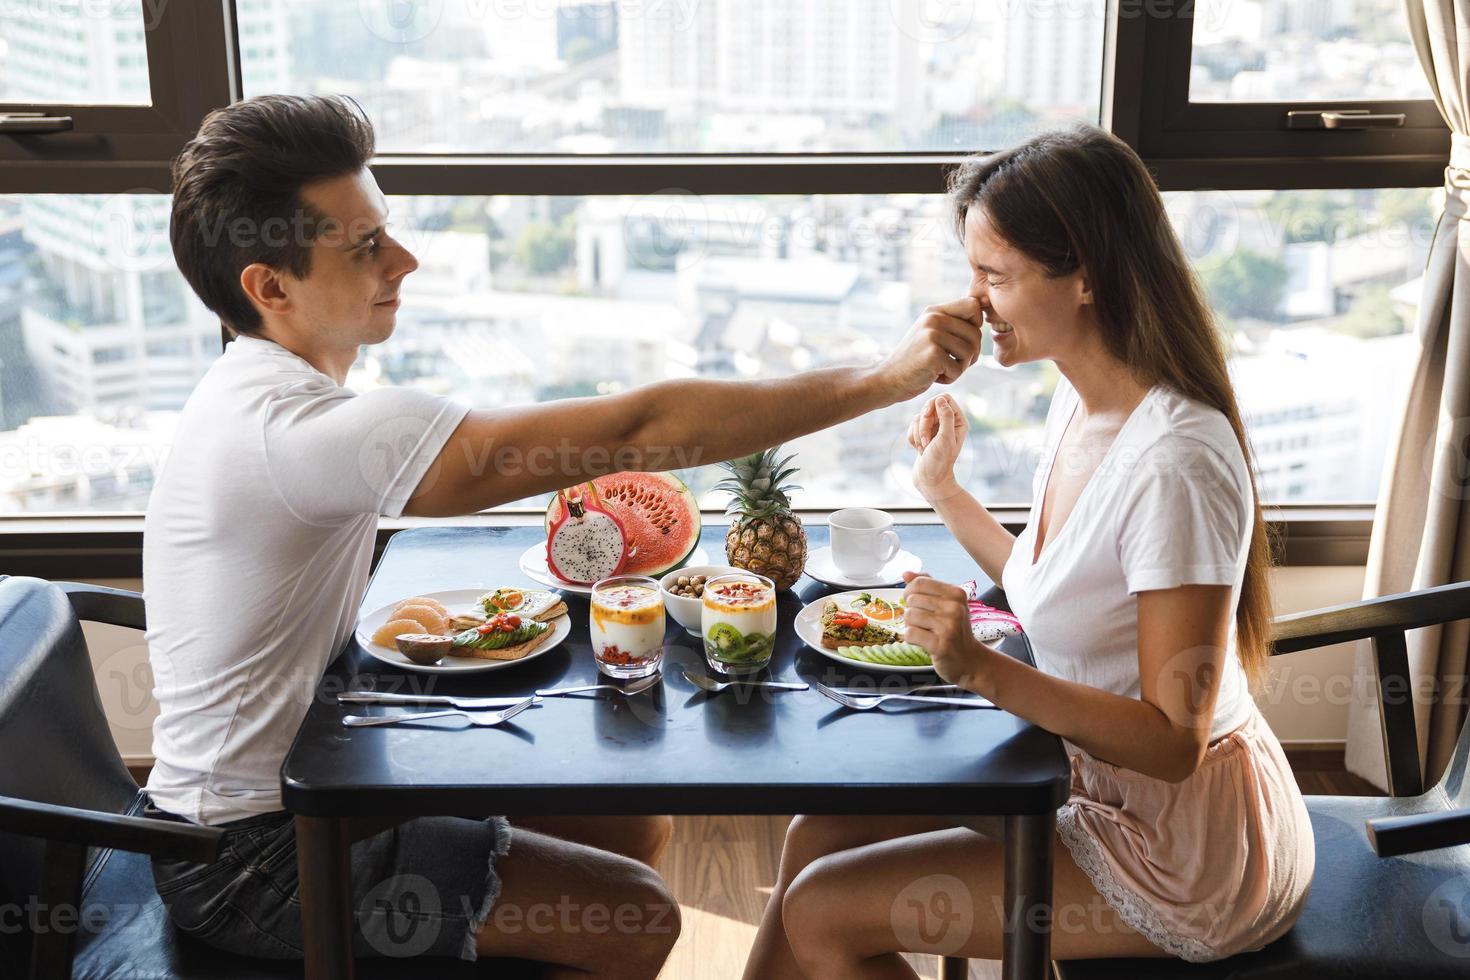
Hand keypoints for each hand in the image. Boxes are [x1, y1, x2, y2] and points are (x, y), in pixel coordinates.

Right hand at [876, 297, 981, 402]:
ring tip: (941, 369)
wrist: (887, 379)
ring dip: (960, 368)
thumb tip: (982, 313)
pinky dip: (950, 378)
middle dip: (970, 354)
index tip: (962, 340)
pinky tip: (933, 377)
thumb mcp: (930, 333)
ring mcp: (932, 335)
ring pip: (970, 352)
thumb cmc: (915, 360)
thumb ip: (952, 323)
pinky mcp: (933, 354)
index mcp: (934, 311)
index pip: (973, 305)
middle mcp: (934, 318)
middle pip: (976, 333)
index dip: (976, 325)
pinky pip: (959, 368)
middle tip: (952, 363)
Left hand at [902, 571, 994, 692]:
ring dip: (911, 625)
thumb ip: (927, 585)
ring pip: (909, 616)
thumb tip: (906, 573)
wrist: (969, 659)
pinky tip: (924, 641)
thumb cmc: (954, 629)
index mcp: (956, 594)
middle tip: (924, 622)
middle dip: (912, 611)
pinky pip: (910, 634)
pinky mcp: (940, 645)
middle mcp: (954, 608)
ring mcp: (948, 627)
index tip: (915, 602)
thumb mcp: (947, 603)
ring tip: (925, 632)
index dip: (910, 592)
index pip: (919, 583)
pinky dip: (912, 638)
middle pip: (912, 599)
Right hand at [908, 393, 968, 502]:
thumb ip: (946, 417)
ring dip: (917, 433)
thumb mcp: (945, 438)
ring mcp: (934, 428)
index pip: (944, 398)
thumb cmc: (940, 462)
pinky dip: (912, 438)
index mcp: (958, 421)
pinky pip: (912, 426)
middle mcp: (947, 423)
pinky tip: (918, 450)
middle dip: (923, 423)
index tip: (926, 415)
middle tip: (926, 440)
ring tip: (923, 448)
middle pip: (929, 407)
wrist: (929, 480)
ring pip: (918, 417)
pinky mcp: (923, 434)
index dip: (933, 404)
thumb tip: (940, 399)